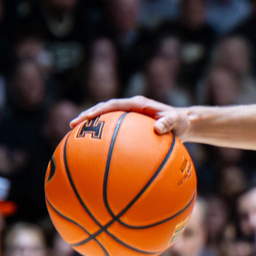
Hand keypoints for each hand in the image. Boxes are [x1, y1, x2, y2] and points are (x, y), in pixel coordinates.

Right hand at [71, 96, 191, 139]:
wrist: (183, 124)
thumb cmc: (180, 122)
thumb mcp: (177, 121)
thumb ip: (168, 122)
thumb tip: (157, 128)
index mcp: (138, 104)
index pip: (114, 104)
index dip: (99, 110)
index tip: (87, 117)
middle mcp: (130, 108)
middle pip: (104, 109)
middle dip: (87, 116)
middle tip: (72, 125)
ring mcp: (128, 116)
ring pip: (106, 119)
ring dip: (91, 126)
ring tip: (74, 136)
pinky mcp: (129, 126)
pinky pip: (113, 131)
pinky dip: (103, 138)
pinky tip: (94, 151)